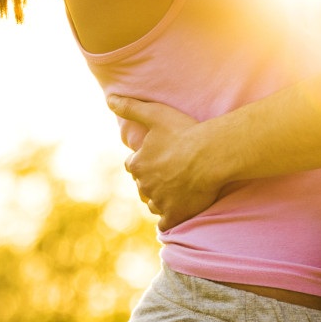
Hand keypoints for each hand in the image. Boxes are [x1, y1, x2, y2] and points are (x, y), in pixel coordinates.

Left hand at [107, 95, 223, 230]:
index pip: (134, 166)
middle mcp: (144, 186)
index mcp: (137, 165)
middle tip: (172, 172)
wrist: (212, 154)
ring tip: (178, 189)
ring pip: (154, 204)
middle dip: (153, 180)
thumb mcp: (155, 114)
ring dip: (161, 198)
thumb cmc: (185, 132)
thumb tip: (109, 98)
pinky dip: (169, 218)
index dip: (145, 161)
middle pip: (143, 186)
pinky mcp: (175, 215)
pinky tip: (178, 210)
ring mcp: (160, 202)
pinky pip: (166, 223)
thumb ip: (130, 107)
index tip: (159, 157)